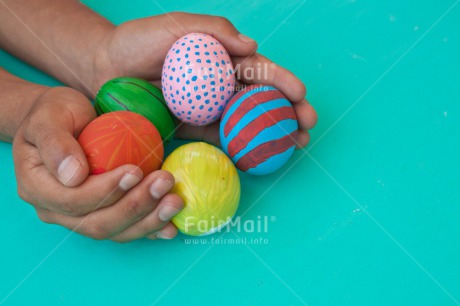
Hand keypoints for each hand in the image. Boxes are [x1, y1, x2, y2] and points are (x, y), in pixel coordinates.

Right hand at [13, 87, 182, 241]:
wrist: (59, 121)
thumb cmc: (54, 113)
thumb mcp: (48, 117)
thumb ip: (55, 143)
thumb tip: (73, 175)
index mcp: (37, 188)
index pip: (74, 200)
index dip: (106, 191)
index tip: (135, 171)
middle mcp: (55, 211)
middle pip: (98, 222)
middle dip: (135, 206)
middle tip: (165, 182)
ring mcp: (79, 218)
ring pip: (115, 231)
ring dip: (148, 220)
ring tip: (175, 202)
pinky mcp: (101, 215)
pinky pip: (126, 229)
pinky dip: (150, 229)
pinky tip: (171, 227)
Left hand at [93, 12, 316, 146]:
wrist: (104, 68)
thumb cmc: (137, 42)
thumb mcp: (174, 26)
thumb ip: (212, 29)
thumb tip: (251, 45)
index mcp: (221, 59)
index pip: (258, 70)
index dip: (282, 80)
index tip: (300, 94)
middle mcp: (219, 86)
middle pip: (260, 100)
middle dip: (289, 112)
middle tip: (308, 126)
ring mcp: (208, 110)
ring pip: (247, 123)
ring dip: (273, 135)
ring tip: (297, 145)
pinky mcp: (192, 130)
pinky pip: (219, 140)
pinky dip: (241, 148)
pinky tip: (260, 157)